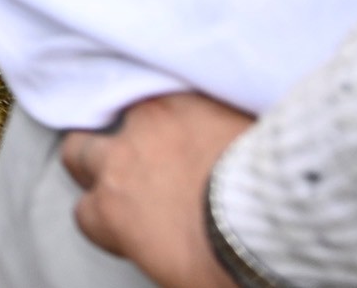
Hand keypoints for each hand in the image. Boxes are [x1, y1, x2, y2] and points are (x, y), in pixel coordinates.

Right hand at [60, 93, 255, 287]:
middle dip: (97, 158)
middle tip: (130, 169)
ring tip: (179, 137)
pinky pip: (172, 88)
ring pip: (127, 111)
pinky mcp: (187, 95)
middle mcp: (119, 161)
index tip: (130, 218)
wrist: (276, 215)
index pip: (85, 213)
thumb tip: (172, 253)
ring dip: (148, 126)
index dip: (107, 214)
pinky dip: (188, 104)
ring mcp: (151, 121)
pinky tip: (210, 115)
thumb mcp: (185, 279)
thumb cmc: (230, 261)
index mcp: (112, 213)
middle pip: (80, 150)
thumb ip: (158, 254)